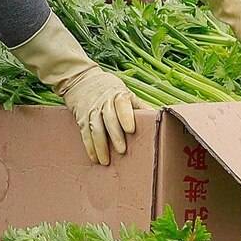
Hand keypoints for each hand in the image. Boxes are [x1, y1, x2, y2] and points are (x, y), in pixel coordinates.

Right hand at [8, 12, 143, 165]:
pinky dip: (89, 146)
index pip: (122, 104)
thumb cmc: (109, 89)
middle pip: (109, 119)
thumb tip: (160, 116)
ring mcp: (91, 110)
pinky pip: (84, 133)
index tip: (131, 130)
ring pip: (95, 128)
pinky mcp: (81, 117)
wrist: (80, 79)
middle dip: (115, 136)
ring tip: (106, 161)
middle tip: (122, 151)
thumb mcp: (125, 92)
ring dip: (100, 145)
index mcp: (118, 95)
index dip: (126, 116)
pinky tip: (94, 158)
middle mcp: (104, 102)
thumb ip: (139, 106)